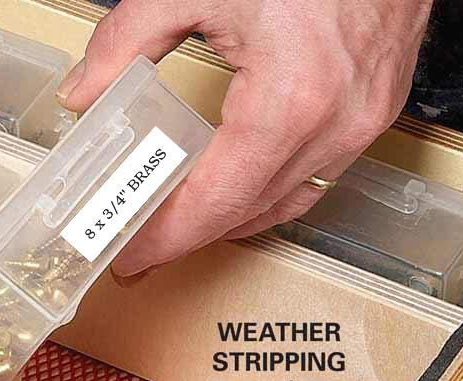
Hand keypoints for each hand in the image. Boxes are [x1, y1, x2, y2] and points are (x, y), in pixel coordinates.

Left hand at [57, 0, 432, 278]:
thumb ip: (129, 40)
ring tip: (182, 224)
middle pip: (246, 213)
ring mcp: (362, 124)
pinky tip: (240, 192)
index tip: (131, 260)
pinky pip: (316, 180)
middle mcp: (334, 125)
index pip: (215, 202)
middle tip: (142, 245)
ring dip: (230, 220)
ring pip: (284, 204)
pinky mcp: (376, 114)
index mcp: (290, 98)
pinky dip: (271, 193)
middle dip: (189, 236)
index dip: (168, 239)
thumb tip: (86, 89)